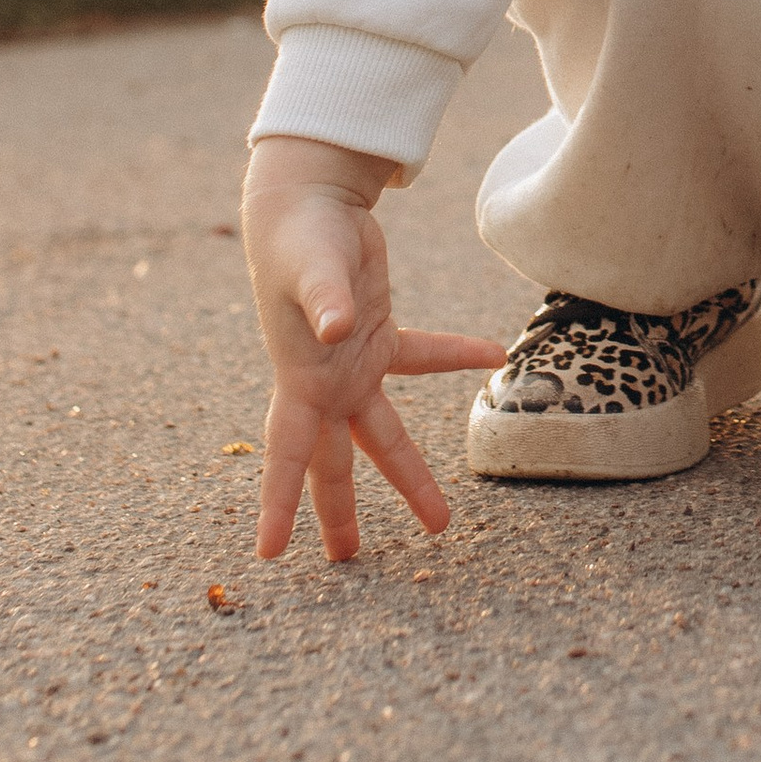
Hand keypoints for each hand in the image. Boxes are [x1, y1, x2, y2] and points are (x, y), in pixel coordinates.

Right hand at [242, 136, 505, 563]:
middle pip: (333, 462)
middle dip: (339, 512)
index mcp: (300, 380)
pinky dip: (454, 356)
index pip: (287, 454)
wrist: (306, 201)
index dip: (280, 503)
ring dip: (407, 472)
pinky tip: (492, 354)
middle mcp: (324, 383)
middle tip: (350, 560)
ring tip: (439, 519)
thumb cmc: (301, 237)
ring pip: (381, 432)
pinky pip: (421, 358)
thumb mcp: (313, 268)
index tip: (269, 554)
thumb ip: (323, 300)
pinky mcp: (375, 332)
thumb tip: (332, 330)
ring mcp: (351, 362)